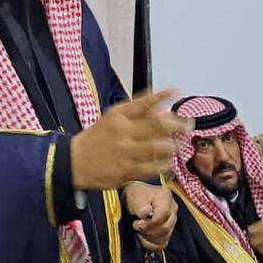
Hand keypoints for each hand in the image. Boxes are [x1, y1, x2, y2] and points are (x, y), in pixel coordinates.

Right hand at [70, 89, 188, 190]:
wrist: (74, 161)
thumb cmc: (97, 139)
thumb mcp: (112, 119)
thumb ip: (135, 113)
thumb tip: (161, 110)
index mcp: (119, 116)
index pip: (144, 103)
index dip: (162, 96)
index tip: (175, 91)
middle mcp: (124, 132)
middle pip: (157, 125)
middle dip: (177, 125)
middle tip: (188, 125)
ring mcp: (126, 152)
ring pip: (158, 147)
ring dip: (172, 147)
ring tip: (177, 147)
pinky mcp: (127, 170)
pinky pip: (153, 168)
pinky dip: (164, 165)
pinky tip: (167, 163)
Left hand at [124, 181, 177, 251]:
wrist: (136, 197)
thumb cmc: (136, 195)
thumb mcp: (134, 197)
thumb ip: (140, 206)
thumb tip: (146, 214)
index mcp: (166, 198)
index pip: (161, 217)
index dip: (148, 223)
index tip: (136, 222)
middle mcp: (173, 209)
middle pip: (165, 228)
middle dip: (148, 231)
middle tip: (136, 226)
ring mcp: (173, 220)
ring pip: (165, 237)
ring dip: (148, 238)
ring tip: (139, 230)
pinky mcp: (169, 230)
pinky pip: (163, 244)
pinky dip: (151, 245)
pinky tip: (142, 238)